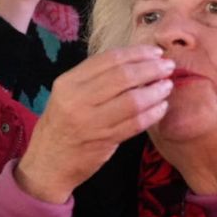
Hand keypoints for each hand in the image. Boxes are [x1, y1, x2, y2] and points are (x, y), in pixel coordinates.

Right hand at [15, 45, 174, 203]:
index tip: (155, 52)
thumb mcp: (66, 95)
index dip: (136, 53)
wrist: (47, 163)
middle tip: (168, 67)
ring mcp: (91, 121)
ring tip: (167, 86)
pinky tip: (162, 107)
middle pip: (123, 77)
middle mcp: (77, 99)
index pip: (108, 59)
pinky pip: (135, 124)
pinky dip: (153, 114)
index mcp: (68, 82)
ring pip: (132, 100)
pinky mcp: (104, 141)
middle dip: (151, 68)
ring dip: (155, 91)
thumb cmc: (61, 125)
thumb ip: (93, 80)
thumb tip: (133, 62)